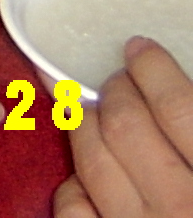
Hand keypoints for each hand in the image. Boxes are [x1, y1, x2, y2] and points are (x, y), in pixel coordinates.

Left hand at [54, 38, 192, 216]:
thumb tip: (171, 89)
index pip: (176, 107)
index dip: (152, 69)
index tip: (140, 50)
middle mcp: (178, 207)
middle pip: (125, 125)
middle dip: (115, 92)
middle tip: (117, 81)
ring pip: (92, 160)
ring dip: (84, 125)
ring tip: (88, 109)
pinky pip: (74, 207)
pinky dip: (74, 182)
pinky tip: (83, 171)